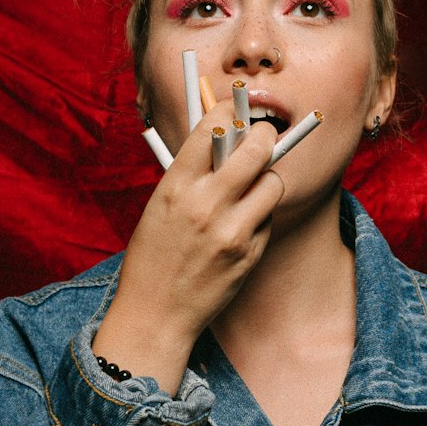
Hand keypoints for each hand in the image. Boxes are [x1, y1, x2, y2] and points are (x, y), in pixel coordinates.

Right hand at [92, 107, 282, 392]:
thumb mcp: (160, 206)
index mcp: (175, 186)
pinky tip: (242, 227)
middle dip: (264, 135)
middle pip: (255, 147)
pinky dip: (261, 216)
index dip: (229, 112)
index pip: (213, 127)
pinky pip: (269, 219)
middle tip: (264, 136)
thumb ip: (191, 173)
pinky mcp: (249, 254)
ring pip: (273, 182)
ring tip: (252, 189)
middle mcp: (205, 205)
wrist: (156, 313)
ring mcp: (232, 231)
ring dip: (267, 179)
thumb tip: (225, 135)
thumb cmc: (153, 257)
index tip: (235, 112)